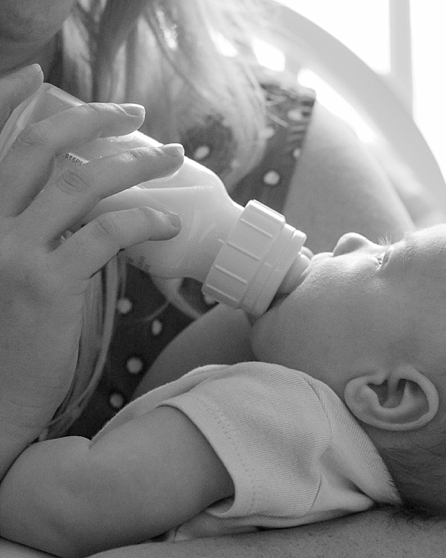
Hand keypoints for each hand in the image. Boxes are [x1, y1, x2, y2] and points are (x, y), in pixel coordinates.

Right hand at [0, 65, 184, 462]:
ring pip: (80, 184)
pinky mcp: (47, 283)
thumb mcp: (8, 268)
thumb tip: (82, 198)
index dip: (6, 100)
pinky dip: (144, 220)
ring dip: (134, 163)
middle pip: (36, 147)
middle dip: (90, 121)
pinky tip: (169, 224)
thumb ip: (32, 229)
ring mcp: (12, 252)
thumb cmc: (8, 335)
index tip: (38, 76)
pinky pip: (107, 233)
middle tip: (134, 113)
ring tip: (171, 156)